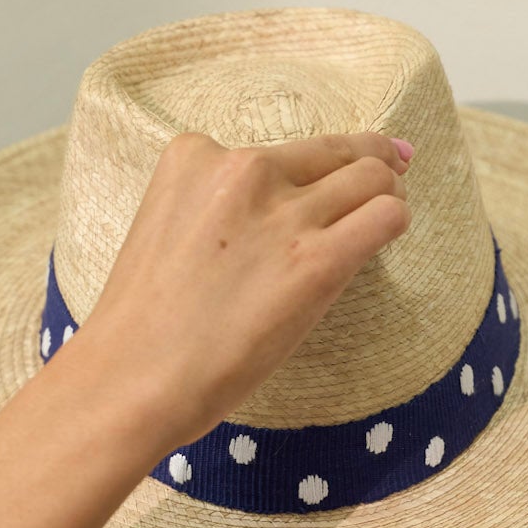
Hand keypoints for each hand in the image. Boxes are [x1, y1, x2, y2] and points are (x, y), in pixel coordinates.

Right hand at [81, 129, 411, 447]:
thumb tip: (272, 223)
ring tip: (392, 209)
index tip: (331, 175)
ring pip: (372, 176)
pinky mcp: (317, 260)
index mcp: (194, 157)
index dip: (311, 166)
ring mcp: (282, 213)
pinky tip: (391, 235)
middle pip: (334, 150)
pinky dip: (394, 221)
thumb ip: (214, 212)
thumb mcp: (167, 233)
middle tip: (394, 169)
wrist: (133, 378)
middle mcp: (242, 169)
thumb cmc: (142, 327)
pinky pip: (385, 216)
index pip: (278, 150)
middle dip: (369, 159)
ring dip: (387, 192)